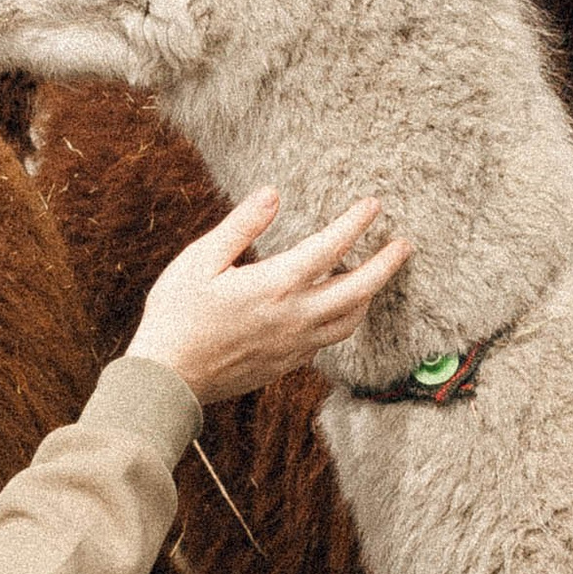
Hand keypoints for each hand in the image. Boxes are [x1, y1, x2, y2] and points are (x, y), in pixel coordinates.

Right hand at [129, 189, 409, 406]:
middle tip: (404, 245)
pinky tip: (341, 310)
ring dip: (370, 295)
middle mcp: (294, 316)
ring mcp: (294, 344)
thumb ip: (241, 226)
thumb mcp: (201, 260)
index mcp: (275, 285)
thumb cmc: (176, 315)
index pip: (329, 248)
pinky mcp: (287, 363)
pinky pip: (329, 340)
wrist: (168, 379)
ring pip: (349, 320)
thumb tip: (273, 194)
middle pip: (358, 290)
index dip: (355, 223)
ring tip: (378, 277)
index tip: (373, 204)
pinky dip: (346, 320)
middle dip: (385, 265)